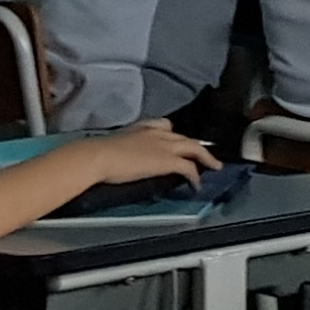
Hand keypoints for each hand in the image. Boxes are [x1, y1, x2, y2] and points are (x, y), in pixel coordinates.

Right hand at [60, 121, 219, 187]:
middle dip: (195, 145)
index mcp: (141, 128)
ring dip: (206, 158)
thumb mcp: (111, 145)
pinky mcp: (169, 161)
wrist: (97, 156)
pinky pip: (189, 168)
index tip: (177, 138)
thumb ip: (121, 148)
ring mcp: (165, 146)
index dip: (174, 133)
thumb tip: (116, 158)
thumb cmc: (96, 153)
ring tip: (214, 166)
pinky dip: (195, 176)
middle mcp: (156, 133)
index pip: (164, 125)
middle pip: (184, 137)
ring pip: (194, 148)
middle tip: (204, 154)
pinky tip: (197, 184)